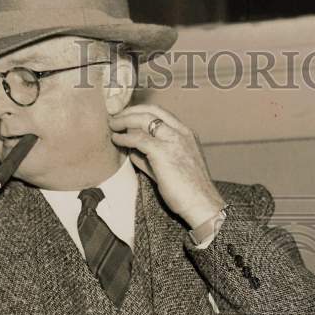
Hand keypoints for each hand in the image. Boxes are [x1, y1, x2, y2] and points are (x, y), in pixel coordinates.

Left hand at [108, 103, 224, 228]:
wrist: (202, 204)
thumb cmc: (188, 191)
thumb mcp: (172, 168)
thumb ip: (153, 157)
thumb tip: (133, 151)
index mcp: (186, 134)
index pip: (161, 112)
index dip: (141, 111)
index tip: (127, 116)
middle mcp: (182, 133)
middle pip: (151, 110)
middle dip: (130, 111)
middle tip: (115, 117)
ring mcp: (173, 140)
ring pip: (143, 119)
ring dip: (124, 120)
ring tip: (112, 126)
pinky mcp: (163, 152)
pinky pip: (138, 138)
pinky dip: (124, 138)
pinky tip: (116, 140)